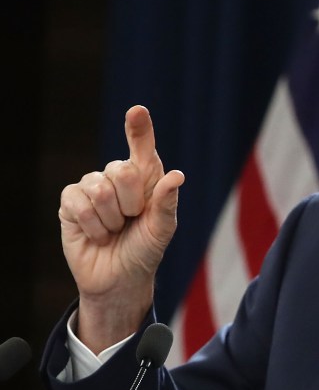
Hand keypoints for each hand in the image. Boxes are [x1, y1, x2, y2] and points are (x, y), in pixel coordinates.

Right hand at [59, 106, 184, 352]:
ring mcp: (92, 187)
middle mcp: (118, 176)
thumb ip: (167, 203)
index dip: (139, 128)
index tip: (137, 111)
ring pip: (99, 189)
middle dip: (131, 203)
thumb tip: (177, 176)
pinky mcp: (70, 202)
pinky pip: (78, 203)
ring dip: (111, 219)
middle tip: (132, 221)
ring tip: (114, 230)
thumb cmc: (145, 250)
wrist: (119, 279)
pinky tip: (97, 235)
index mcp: (146, 177)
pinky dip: (92, 225)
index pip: (142, 147)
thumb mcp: (162, 230)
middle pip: (123, 171)